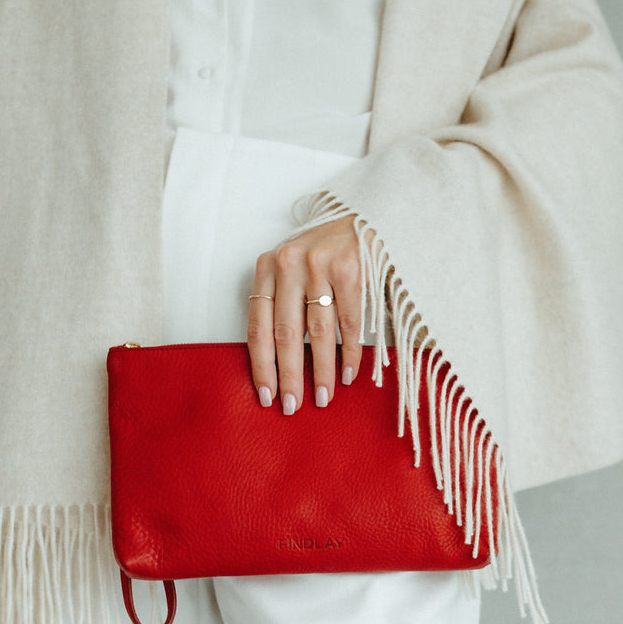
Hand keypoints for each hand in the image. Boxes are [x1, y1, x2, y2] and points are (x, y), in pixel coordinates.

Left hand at [248, 214, 362, 413]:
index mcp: (267, 267)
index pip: (257, 325)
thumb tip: (276, 366)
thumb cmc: (324, 254)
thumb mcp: (292, 272)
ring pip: (317, 332)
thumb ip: (281, 305)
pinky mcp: (350, 269)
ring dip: (320, 371)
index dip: (261, 364)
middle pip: (285, 333)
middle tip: (291, 406)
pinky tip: (348, 374)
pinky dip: (349, 352)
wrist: (364, 217)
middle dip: (289, 376)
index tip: (266, 394)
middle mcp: (289, 264)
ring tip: (322, 397)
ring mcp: (320, 264)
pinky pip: (348, 323)